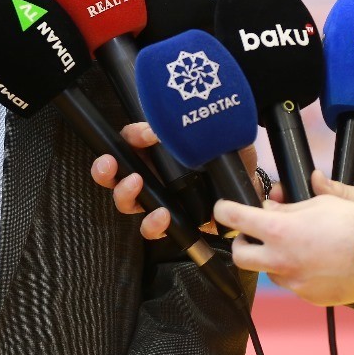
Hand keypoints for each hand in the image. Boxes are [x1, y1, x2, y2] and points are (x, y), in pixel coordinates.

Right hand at [89, 123, 264, 237]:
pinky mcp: (173, 222)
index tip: (139, 137)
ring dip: (123, 194)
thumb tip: (152, 131)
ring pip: (127, 202)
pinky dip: (152, 224)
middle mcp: (151, 174)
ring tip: (136, 185)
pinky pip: (152, 228)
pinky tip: (163, 216)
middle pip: (114, 175)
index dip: (125, 139)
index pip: (126, 142)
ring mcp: (160, 199)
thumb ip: (178, 125)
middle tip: (109, 166)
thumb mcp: (205, 130)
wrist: (249, 180)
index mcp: (153, 150)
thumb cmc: (225, 150)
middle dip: (104, 171)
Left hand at [214, 172, 353, 306]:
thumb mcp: (317, 204)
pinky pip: (294, 285)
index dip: (223, 210)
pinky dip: (298, 274)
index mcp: (279, 231)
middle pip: (240, 255)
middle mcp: (281, 259)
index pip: (234, 218)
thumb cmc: (352, 224)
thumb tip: (268, 209)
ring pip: (270, 272)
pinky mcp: (309, 297)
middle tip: (254, 236)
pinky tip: (316, 264)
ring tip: (296, 248)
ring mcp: (295, 282)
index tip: (223, 209)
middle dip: (242, 244)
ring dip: (274, 260)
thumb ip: (286, 209)